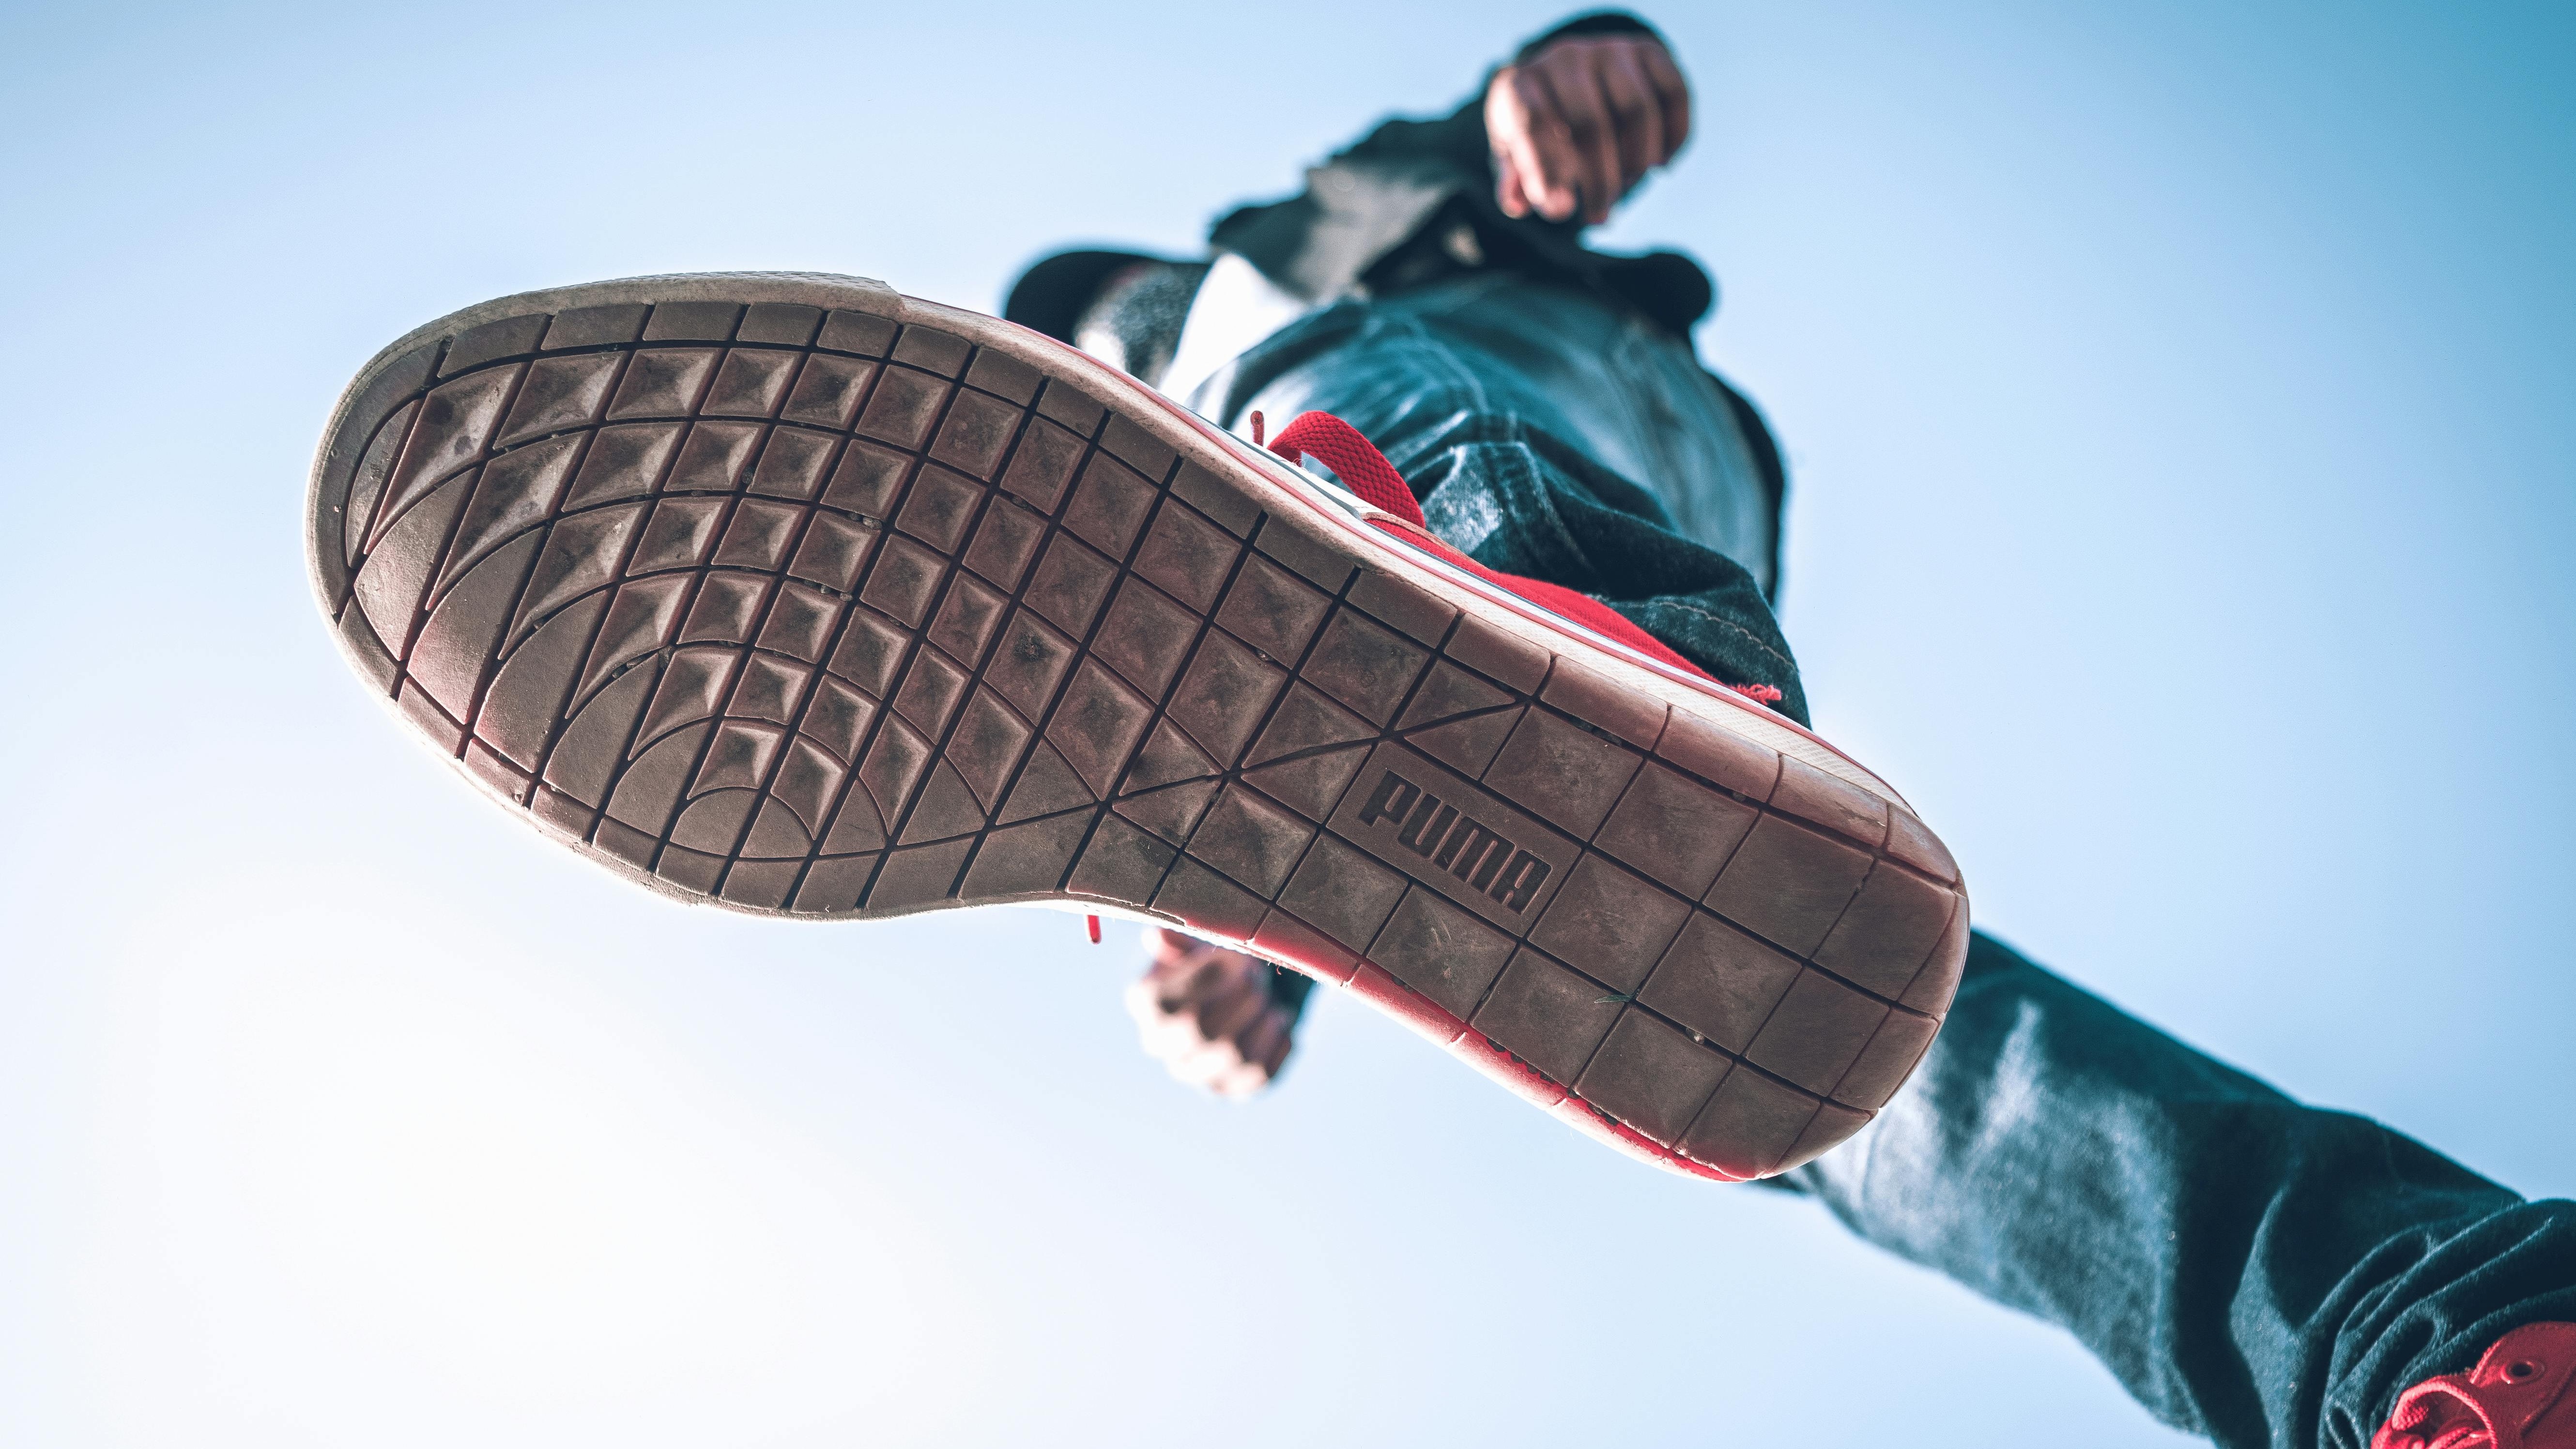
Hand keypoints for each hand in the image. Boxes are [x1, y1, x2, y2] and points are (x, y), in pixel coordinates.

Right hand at [1125, 928, 1299, 1098]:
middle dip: (1240, 997)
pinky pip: (1259, 1074)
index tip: (1231, 956)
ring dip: (1262, 1019)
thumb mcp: (1202, 941)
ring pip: (1233, 1055)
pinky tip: (1280, 1021)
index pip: (1162, 1000)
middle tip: (1260, 976)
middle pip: (1201, 1030)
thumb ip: (1184, 940)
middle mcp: (1160, 1044)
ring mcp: (1193, 1072)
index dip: (1202, 976)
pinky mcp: (1228, 1088)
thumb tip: (1161, 937)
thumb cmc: (1221, 960)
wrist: (1250, 990)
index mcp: (1146, 1003)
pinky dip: (1277, 1043)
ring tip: (1272, 999)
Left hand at [1485, 33, 1691, 225]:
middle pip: (1591, 124)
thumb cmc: (1539, 127)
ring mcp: (1610, 50)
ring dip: (1637, 161)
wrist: (1565, 75)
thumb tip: (1518, 205)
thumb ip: (1517, 180)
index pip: (1533, 124)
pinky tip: (1659, 164)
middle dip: (1600, 181)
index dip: (1547, 170)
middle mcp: (1565, 57)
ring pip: (1637, 111)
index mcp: (1521, 84)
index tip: (1560, 211)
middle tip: (1598, 217)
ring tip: (1625, 186)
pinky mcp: (1649, 51)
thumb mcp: (1516, 152)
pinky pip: (1674, 95)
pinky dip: (1674, 137)